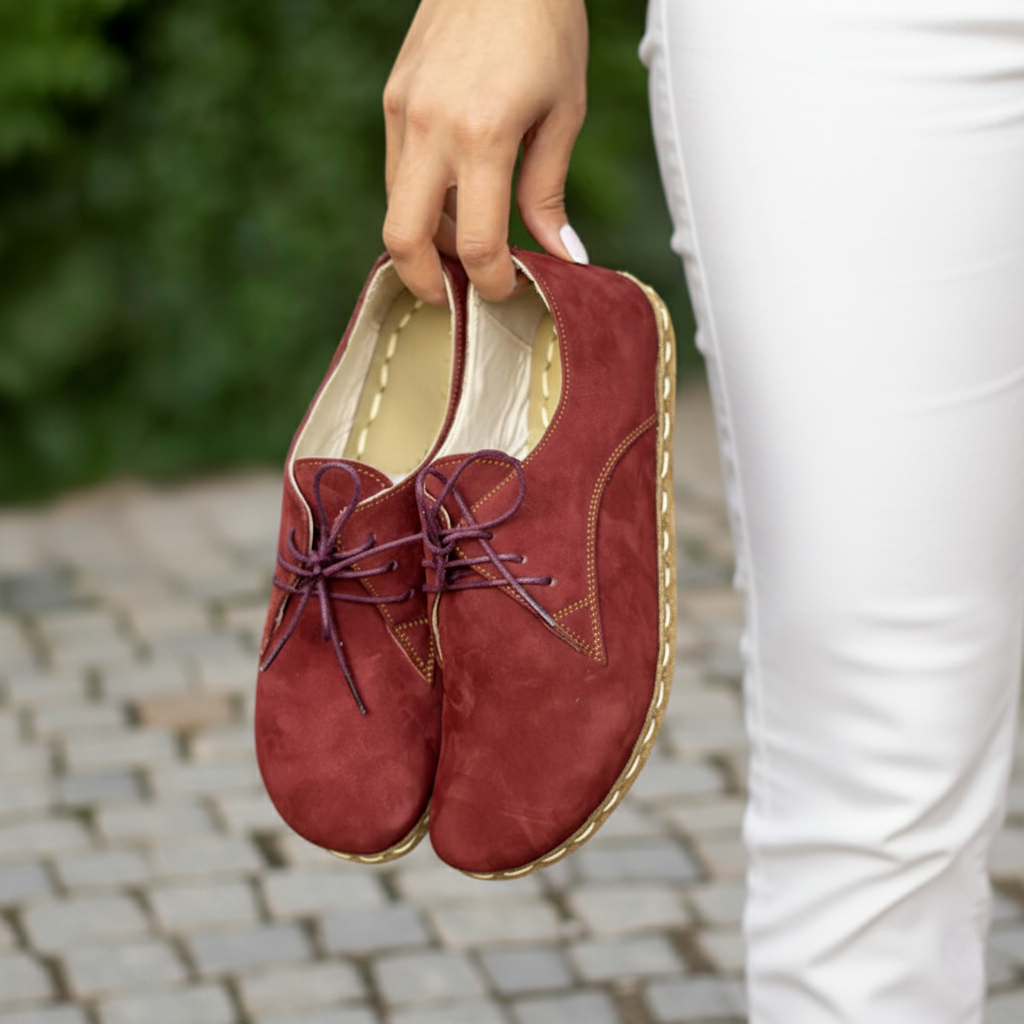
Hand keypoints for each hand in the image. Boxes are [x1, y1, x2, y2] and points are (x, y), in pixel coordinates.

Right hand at [383, 0, 588, 303]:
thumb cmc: (545, 23)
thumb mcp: (564, 112)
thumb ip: (548, 191)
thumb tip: (561, 255)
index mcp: (483, 135)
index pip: (477, 243)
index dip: (492, 282)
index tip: (508, 290)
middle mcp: (431, 126)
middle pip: (404, 239)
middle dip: (427, 283)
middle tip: (456, 296)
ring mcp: (403, 111)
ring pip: (395, 207)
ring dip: (424, 241)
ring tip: (460, 249)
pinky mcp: (393, 98)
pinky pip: (396, 172)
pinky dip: (418, 201)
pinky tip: (449, 202)